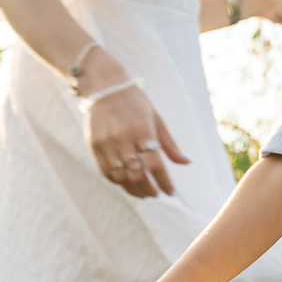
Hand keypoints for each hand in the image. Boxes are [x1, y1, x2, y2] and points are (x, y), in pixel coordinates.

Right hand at [85, 83, 191, 199]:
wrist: (104, 87)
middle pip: (138, 175)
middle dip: (149, 189)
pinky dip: (118, 181)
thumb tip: (186, 163)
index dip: (165, 182)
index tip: (170, 192)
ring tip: (142, 193)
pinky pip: (106, 172)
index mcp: (143, 130)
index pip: (156, 165)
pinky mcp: (94, 146)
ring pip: (121, 177)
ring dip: (133, 189)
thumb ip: (170, 144)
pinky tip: (126, 182)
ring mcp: (107, 143)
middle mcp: (124, 138)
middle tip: (155, 194)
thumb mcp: (156, 119)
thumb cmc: (135, 103)